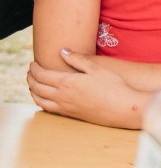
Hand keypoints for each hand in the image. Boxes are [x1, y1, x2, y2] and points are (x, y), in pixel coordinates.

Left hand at [27, 49, 146, 129]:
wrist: (123, 108)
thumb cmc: (114, 86)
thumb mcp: (97, 68)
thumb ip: (78, 59)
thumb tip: (62, 51)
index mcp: (67, 82)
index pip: (41, 75)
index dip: (34, 68)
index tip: (33, 63)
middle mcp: (62, 96)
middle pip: (36, 87)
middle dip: (30, 79)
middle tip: (30, 72)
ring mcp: (65, 107)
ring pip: (39, 100)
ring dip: (33, 91)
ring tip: (33, 85)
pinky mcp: (71, 115)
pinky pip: (48, 109)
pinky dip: (41, 102)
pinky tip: (44, 99)